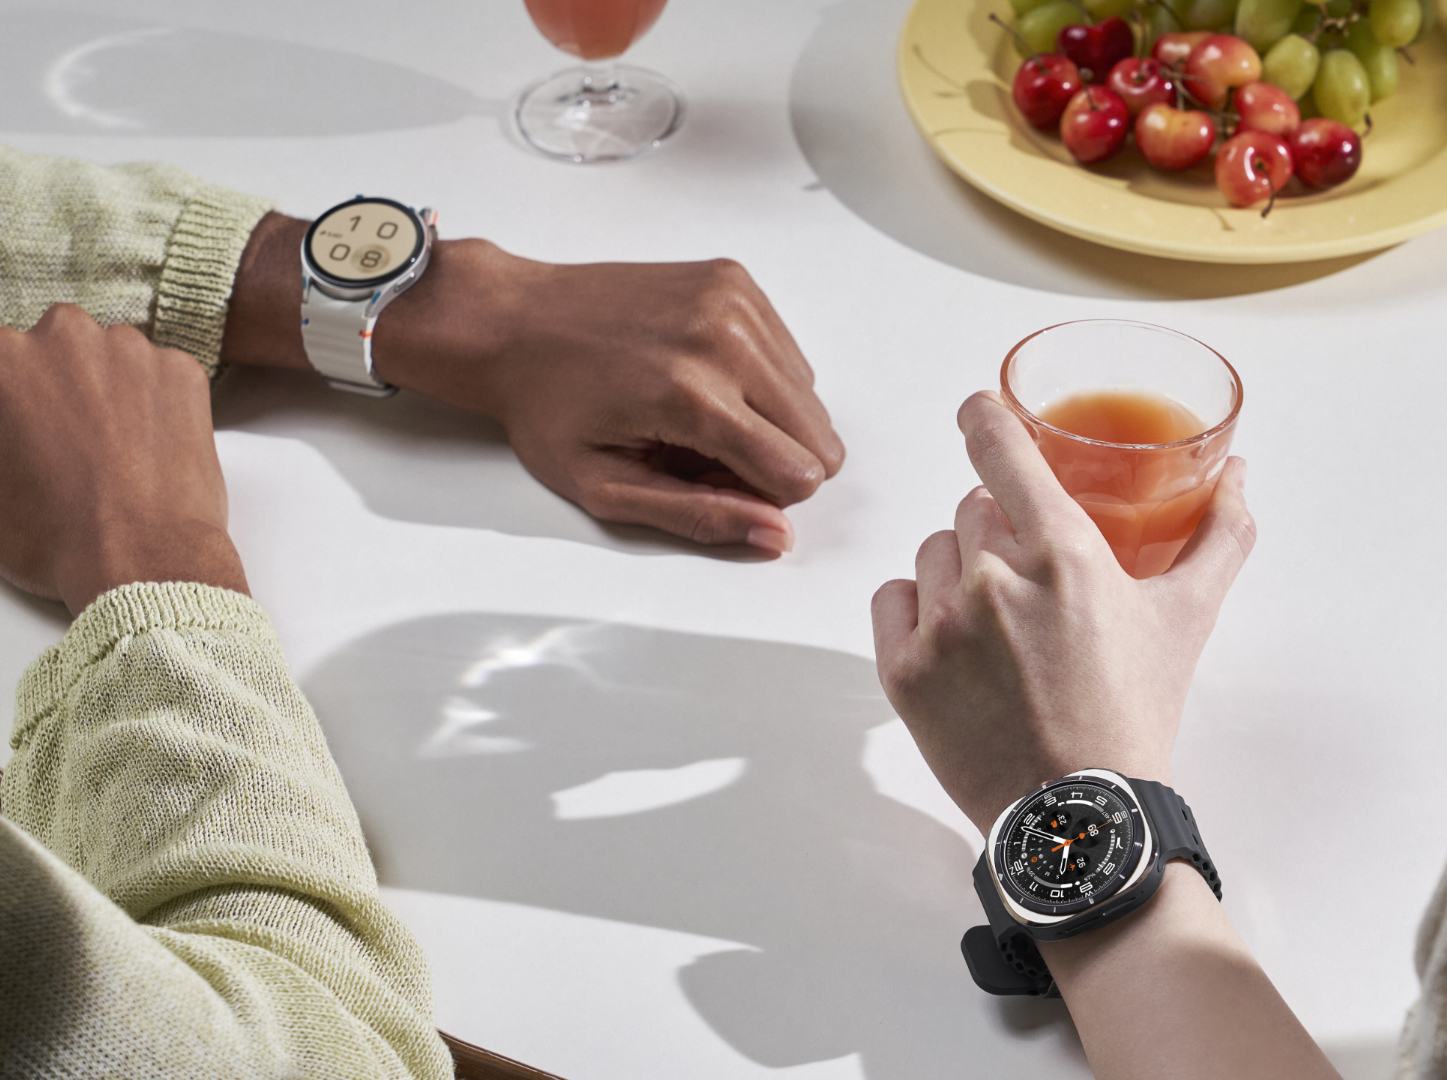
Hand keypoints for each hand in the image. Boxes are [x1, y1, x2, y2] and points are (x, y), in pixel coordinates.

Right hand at [0, 305, 245, 614]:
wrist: (143, 560)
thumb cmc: (57, 537)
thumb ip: (0, 439)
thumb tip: (13, 432)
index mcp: (3, 359)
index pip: (7, 364)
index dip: (18, 404)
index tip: (31, 428)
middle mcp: (65, 337)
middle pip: (58, 346)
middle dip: (63, 383)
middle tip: (71, 439)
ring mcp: (131, 349)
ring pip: (115, 356)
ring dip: (113, 387)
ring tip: (117, 449)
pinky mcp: (183, 370)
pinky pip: (165, 375)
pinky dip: (161, 401)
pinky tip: (154, 447)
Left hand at [223, 215, 844, 553]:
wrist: (511, 322)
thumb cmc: (545, 403)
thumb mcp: (605, 487)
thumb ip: (698, 516)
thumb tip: (776, 536)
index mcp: (691, 396)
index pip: (799, 473)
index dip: (761, 496)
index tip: (709, 481)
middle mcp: (724, 339)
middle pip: (818, 436)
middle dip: (771, 459)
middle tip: (700, 451)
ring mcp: (733, 301)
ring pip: (809, 396)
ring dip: (765, 417)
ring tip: (694, 410)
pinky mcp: (733, 280)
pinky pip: (789, 354)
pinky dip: (758, 376)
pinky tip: (699, 374)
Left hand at [870, 391, 1254, 832]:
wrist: (1077, 814)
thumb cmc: (1132, 715)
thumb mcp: (1185, 620)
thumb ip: (1217, 537)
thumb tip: (1237, 477)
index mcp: (1063, 555)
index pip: (1001, 450)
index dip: (984, 418)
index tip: (978, 408)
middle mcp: (993, 579)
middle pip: (971, 508)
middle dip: (998, 533)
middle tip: (1028, 587)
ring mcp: (942, 625)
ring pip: (932, 552)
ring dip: (958, 573)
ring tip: (997, 626)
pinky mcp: (902, 669)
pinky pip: (893, 599)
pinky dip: (915, 612)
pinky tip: (953, 644)